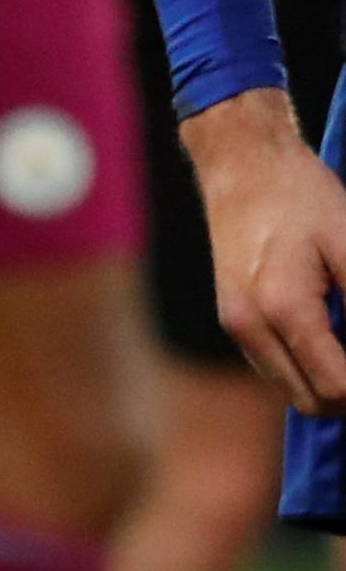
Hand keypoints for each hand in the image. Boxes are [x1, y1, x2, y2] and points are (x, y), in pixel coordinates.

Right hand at [184, 89, 345, 414]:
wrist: (242, 170)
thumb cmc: (303, 195)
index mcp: (284, 308)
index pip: (334, 383)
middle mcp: (252, 329)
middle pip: (310, 400)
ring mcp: (239, 330)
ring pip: (291, 390)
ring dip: (329, 384)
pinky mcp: (235, 323)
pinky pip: (276, 368)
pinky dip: (307, 368)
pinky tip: (333, 340)